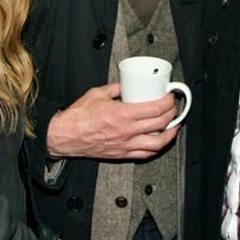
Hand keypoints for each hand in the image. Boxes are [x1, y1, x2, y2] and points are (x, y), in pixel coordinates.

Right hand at [46, 83, 179, 159]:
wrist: (65, 136)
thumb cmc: (78, 117)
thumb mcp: (97, 93)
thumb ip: (115, 88)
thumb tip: (125, 85)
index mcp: (122, 114)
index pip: (155, 109)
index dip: (168, 102)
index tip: (170, 97)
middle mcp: (127, 131)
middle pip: (161, 124)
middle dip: (172, 114)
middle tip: (173, 108)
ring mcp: (125, 145)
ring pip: (157, 144)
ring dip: (170, 134)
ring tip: (173, 127)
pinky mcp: (122, 154)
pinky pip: (145, 154)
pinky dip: (156, 148)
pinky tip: (159, 141)